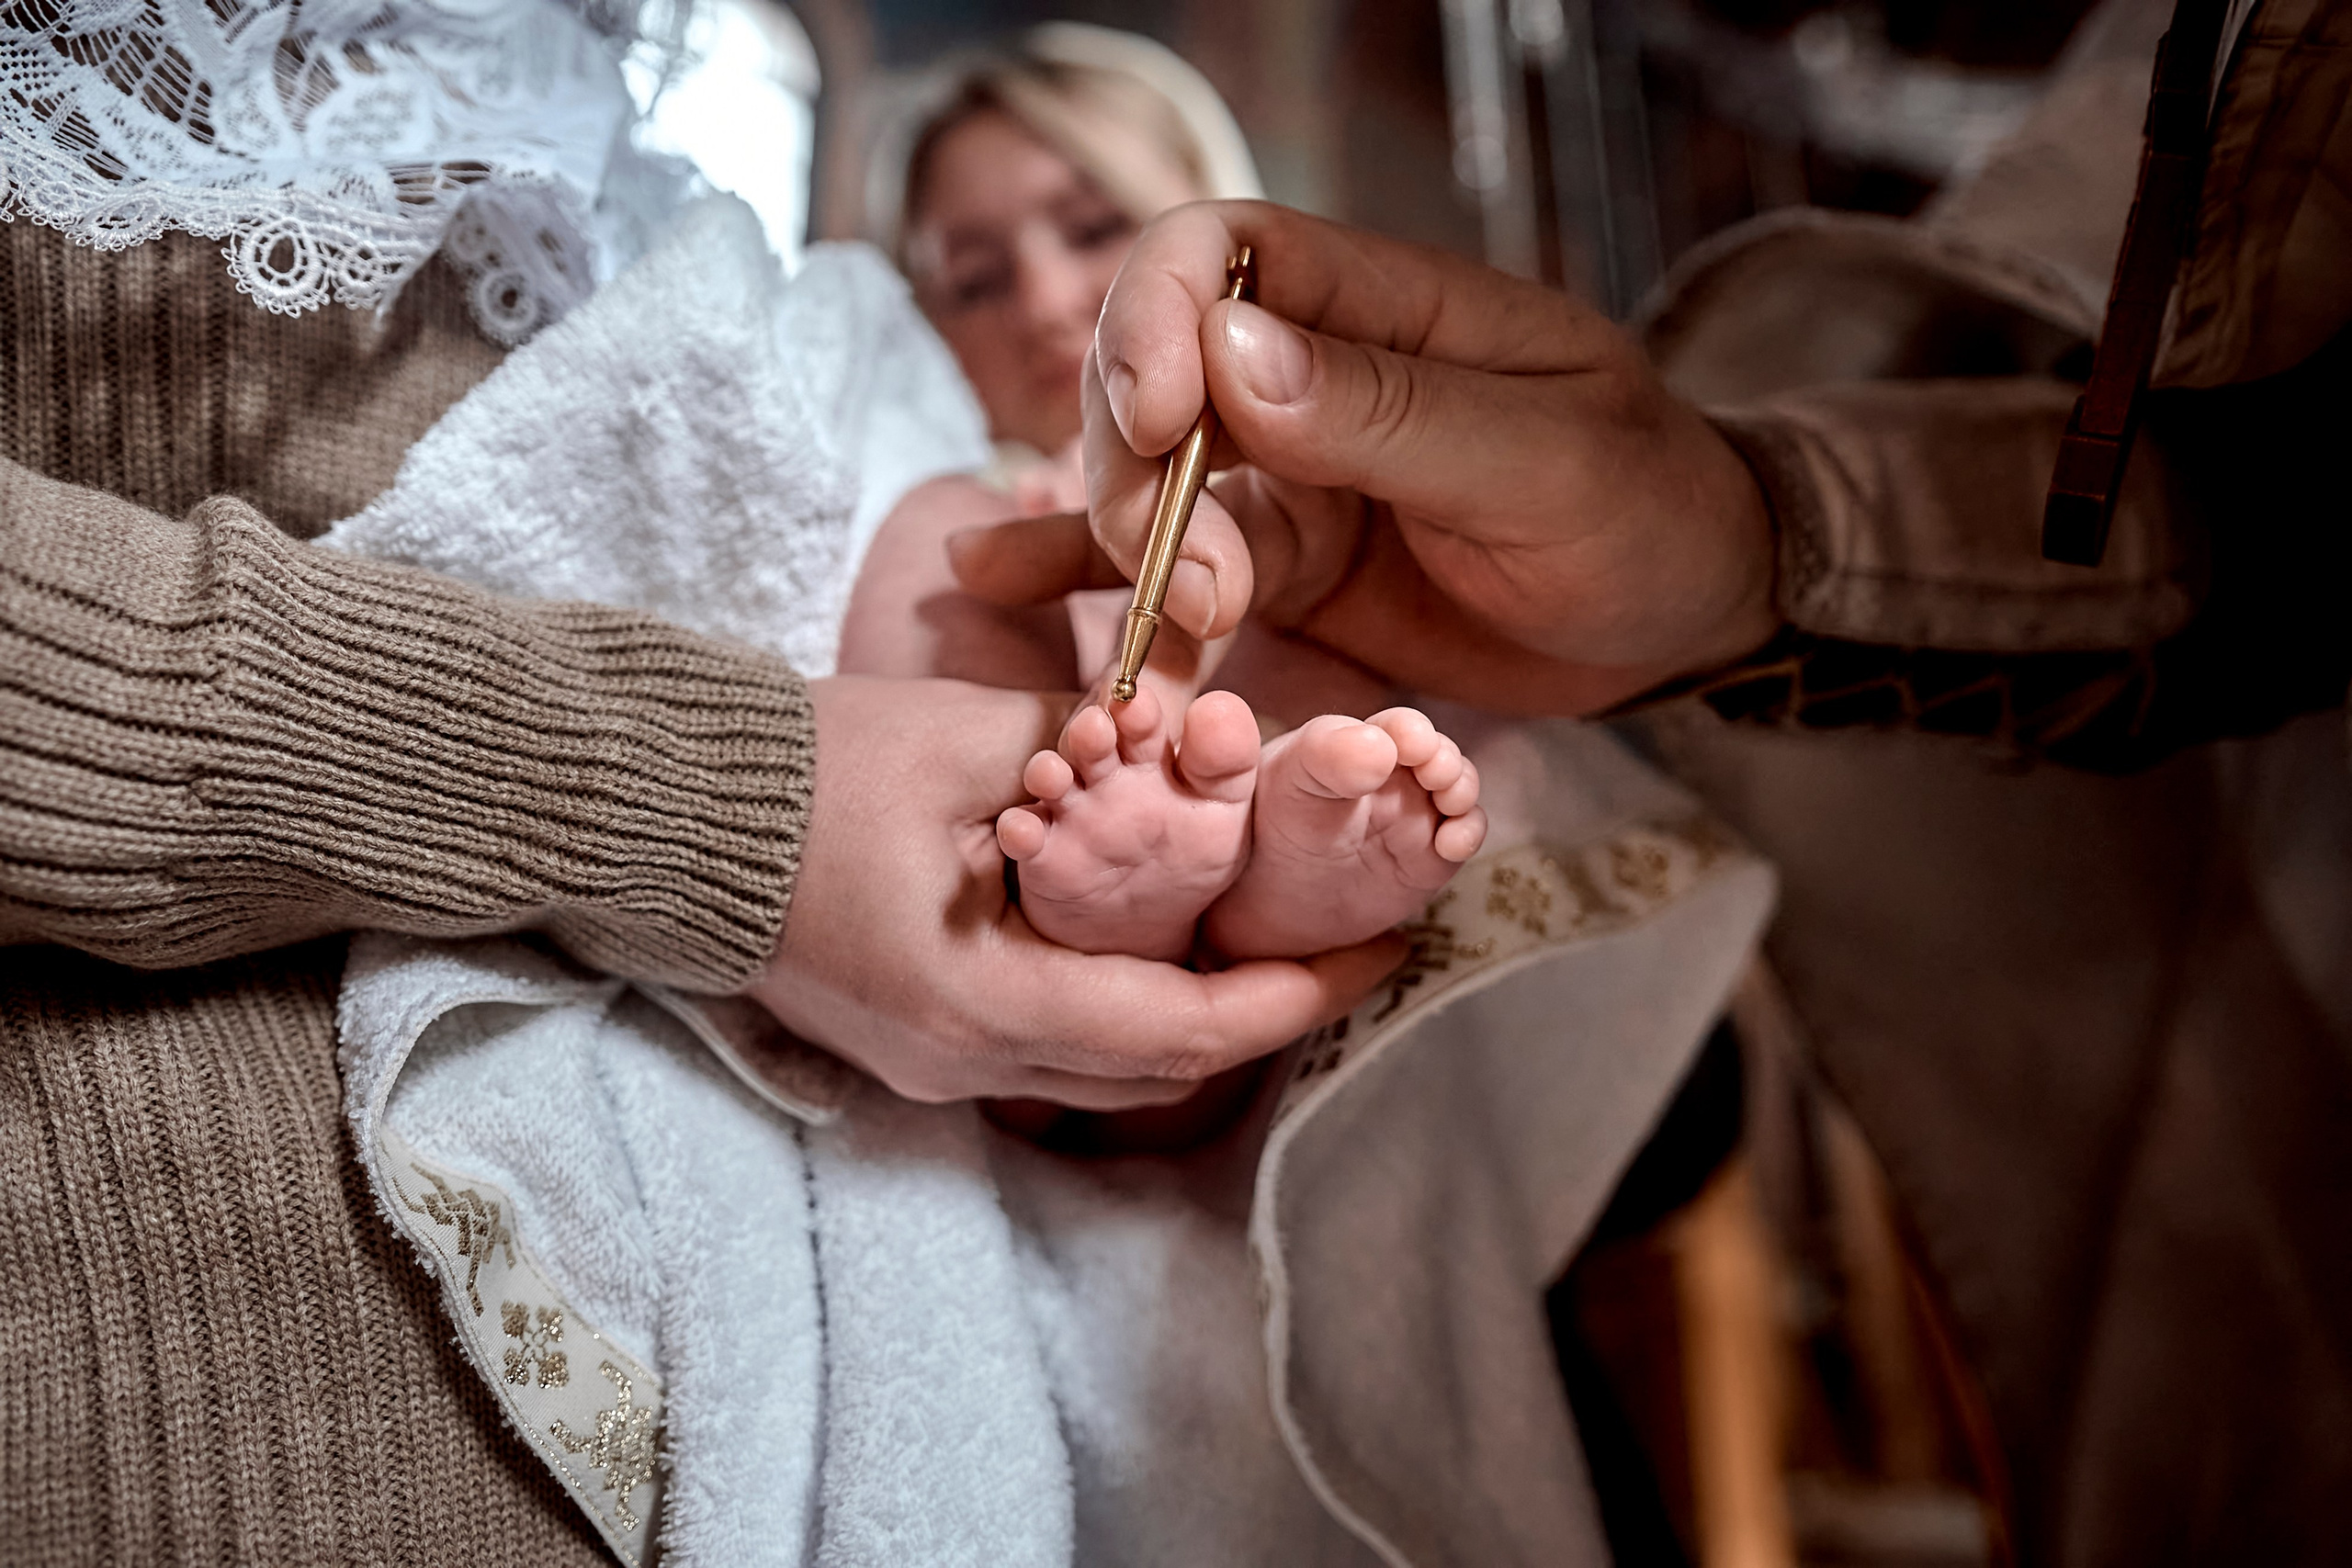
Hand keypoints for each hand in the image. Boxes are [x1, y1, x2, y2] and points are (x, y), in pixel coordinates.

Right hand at [741, 676, 1400, 1105]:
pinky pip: (1050, 1050)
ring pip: (1105, 1072)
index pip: (1179, 1029)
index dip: (1293, 995)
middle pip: (1155, 1070)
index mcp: (981, 1001)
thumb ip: (1097, 746)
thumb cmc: (808, 772)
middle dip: (1264, 1013)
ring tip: (1272, 943)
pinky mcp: (912, 1041)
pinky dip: (1125, 1009)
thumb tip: (1202, 738)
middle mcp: (962, 1060)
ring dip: (1197, 1018)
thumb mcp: (969, 738)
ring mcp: (931, 1064)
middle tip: (1349, 945)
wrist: (668, 816)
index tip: (1380, 950)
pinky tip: (1159, 943)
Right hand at [953, 202, 1779, 714]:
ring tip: (1178, 647)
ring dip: (1131, 552)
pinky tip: (995, 579)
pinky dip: (1082, 571)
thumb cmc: (1649, 512)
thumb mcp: (1545, 462)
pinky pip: (1169, 559)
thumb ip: (1389, 412)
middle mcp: (1314, 374)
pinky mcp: (1285, 563)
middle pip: (1153, 375)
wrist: (1689, 613)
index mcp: (1384, 305)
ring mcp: (1292, 472)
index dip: (1154, 318)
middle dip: (1138, 475)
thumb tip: (1228, 353)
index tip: (1156, 423)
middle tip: (1203, 592)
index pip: (1218, 251)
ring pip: (1149, 479)